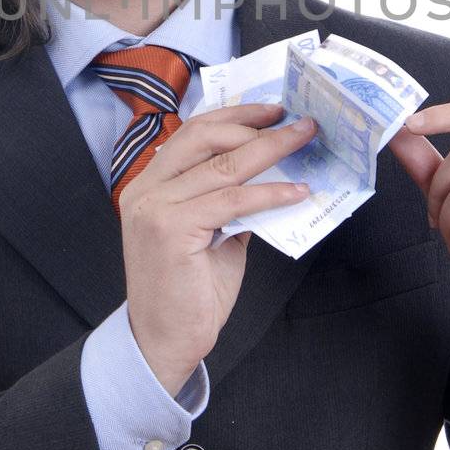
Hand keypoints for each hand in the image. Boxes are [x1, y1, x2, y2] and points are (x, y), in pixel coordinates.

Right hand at [119, 103, 317, 393]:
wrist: (165, 341)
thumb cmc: (189, 290)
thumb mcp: (211, 233)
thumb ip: (228, 200)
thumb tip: (271, 171)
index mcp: (149, 183)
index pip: (192, 132)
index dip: (235, 115)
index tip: (272, 109)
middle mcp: (146, 189)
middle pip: (204, 136)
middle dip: (254, 123)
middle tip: (295, 120)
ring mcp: (155, 208)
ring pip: (222, 166)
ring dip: (271, 150)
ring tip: (304, 142)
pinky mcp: (172, 230)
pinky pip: (232, 201)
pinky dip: (270, 193)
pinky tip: (297, 192)